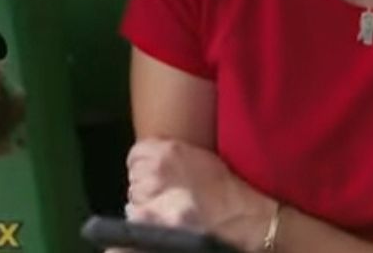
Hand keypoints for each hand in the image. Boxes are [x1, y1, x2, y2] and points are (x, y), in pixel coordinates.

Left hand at [125, 138, 276, 251]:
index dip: (145, 166)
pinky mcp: (150, 220)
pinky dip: (145, 221)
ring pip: (134, 199)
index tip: (154, 175)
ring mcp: (152, 197)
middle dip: (147, 186)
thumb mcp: (197, 157)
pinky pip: (135, 218)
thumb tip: (148, 162)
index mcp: (168, 151)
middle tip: (168, 194)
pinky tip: (164, 220)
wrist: (239, 217)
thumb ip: (169, 154)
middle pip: (135, 177)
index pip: (136, 155)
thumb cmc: (222, 189)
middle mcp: (156, 171)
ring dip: (146, 204)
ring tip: (169, 208)